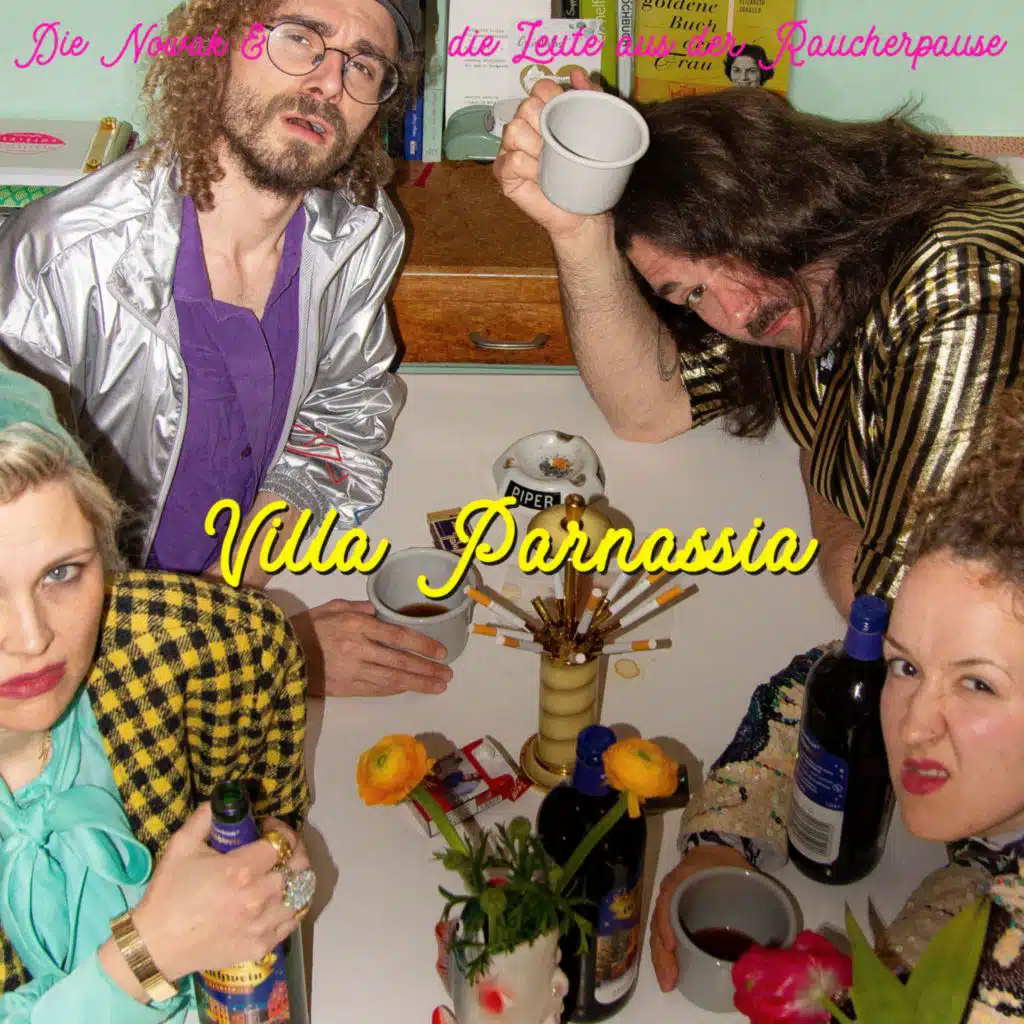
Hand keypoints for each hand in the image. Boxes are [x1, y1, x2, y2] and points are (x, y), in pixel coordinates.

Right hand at [132, 803, 311, 981]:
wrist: (155, 946)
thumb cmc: (169, 893)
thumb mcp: (181, 845)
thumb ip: (206, 816)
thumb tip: (223, 799)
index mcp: (241, 870)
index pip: (282, 841)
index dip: (279, 828)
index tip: (266, 827)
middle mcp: (258, 897)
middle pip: (299, 866)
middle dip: (294, 848)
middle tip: (281, 846)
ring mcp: (262, 925)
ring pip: (302, 894)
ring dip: (298, 877)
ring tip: (284, 870)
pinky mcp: (261, 946)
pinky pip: (293, 921)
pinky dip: (294, 905)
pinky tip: (282, 897)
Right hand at [292, 599, 451, 696]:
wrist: (278, 653)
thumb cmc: (306, 627)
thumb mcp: (333, 607)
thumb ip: (359, 608)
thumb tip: (381, 612)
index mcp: (357, 626)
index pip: (399, 636)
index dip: (423, 645)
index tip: (441, 652)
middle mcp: (359, 649)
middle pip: (400, 661)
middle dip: (427, 669)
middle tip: (447, 674)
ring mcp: (352, 671)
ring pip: (392, 679)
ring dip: (418, 684)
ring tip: (438, 686)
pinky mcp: (345, 688)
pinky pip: (376, 690)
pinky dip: (395, 690)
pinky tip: (409, 689)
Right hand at [493, 68, 606, 240]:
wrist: (582, 211)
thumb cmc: (586, 172)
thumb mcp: (597, 130)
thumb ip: (590, 97)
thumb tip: (577, 73)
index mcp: (542, 113)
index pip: (539, 88)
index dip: (552, 96)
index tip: (567, 115)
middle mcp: (523, 127)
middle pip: (525, 107)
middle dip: (544, 125)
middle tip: (559, 147)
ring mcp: (510, 150)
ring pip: (514, 131)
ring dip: (535, 149)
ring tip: (550, 164)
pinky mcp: (504, 174)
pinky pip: (510, 161)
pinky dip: (527, 169)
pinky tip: (539, 177)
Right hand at [650, 844, 750, 991]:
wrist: (713, 849)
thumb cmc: (724, 863)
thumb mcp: (735, 870)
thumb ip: (750, 893)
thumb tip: (770, 932)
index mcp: (681, 878)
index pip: (667, 901)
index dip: (666, 924)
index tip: (671, 946)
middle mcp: (670, 892)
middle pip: (659, 924)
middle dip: (662, 954)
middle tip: (670, 980)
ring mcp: (669, 904)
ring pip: (659, 933)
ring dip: (661, 959)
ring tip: (669, 983)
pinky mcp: (674, 915)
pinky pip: (664, 934)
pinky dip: (665, 954)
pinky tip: (671, 973)